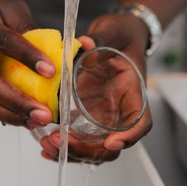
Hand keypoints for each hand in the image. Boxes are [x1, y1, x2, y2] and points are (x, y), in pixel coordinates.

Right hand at [0, 0, 57, 127]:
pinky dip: (4, 115)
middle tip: (44, 113)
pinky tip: (25, 120)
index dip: (27, 56)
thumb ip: (28, 26)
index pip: (3, 41)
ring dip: (10, 114)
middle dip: (17, 101)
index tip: (51, 71)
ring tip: (37, 121)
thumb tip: (56, 51)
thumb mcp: (9, 5)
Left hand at [38, 14, 152, 163]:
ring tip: (48, 145)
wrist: (116, 37)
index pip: (141, 122)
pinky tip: (46, 148)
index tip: (112, 141)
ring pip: (93, 149)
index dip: (129, 136)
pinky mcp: (88, 117)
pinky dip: (64, 148)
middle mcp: (120, 112)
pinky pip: (79, 140)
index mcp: (133, 94)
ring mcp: (104, 118)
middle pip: (111, 145)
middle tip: (60, 141)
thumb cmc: (121, 36)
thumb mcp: (113, 32)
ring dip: (72, 152)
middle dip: (87, 150)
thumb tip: (84, 43)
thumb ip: (100, 39)